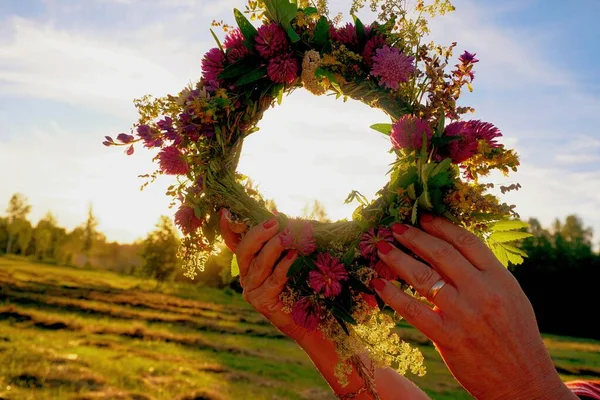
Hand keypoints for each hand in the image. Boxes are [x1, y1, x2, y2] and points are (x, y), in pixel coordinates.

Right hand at [219, 210, 308, 341]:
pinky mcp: (262, 302)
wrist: (308, 319)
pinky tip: (294, 256)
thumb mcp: (290, 256)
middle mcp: (245, 276)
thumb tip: (278, 213)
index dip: (228, 228)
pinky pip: (273, 279)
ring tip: (289, 235)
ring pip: (259, 263)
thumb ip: (281, 238)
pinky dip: (284, 265)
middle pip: (244, 250)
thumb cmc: (300, 284)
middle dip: (258, 233)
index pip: (234, 242)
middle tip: (275, 222)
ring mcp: (251, 290)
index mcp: (248, 262)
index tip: (226, 211)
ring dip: (275, 246)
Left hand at [372, 215, 575, 399]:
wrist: (524, 382)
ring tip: (382, 248)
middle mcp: (482, 292)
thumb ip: (484, 274)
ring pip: (423, 277)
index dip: (441, 226)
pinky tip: (379, 285)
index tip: (423, 217)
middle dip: (414, 237)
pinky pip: (413, 310)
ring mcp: (464, 315)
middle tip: (395, 227)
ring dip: (398, 259)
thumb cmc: (516, 337)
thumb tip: (450, 251)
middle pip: (441, 254)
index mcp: (500, 279)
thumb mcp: (510, 298)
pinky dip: (393, 296)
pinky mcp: (448, 338)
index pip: (467, 242)